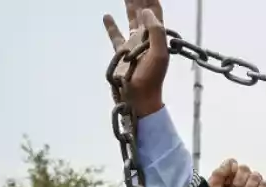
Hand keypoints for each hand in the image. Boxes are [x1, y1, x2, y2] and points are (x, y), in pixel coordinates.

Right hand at [103, 0, 168, 117]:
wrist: (138, 98)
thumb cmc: (150, 79)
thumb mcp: (158, 55)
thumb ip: (156, 32)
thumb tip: (146, 11)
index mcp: (155, 37)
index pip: (154, 11)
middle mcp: (145, 38)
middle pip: (142, 12)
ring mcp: (133, 44)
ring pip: (130, 19)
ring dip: (128, 5)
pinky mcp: (121, 52)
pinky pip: (115, 35)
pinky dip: (111, 26)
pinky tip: (107, 15)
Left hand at [208, 159, 265, 186]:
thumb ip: (219, 173)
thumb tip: (231, 163)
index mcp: (228, 180)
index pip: (232, 164)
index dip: (230, 173)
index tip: (225, 186)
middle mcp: (242, 182)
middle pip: (244, 168)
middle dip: (238, 183)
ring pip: (255, 176)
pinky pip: (265, 185)